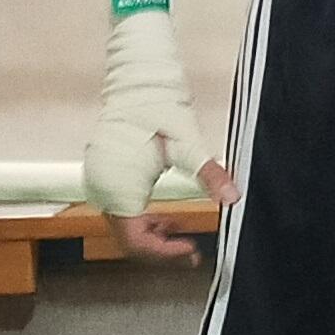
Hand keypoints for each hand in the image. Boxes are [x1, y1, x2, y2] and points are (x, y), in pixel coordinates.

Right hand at [83, 0, 220, 258]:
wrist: (136, 82)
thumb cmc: (160, 110)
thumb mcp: (189, 142)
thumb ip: (209, 173)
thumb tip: (234, 198)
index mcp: (120, 189)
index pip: (137, 241)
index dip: (164, 251)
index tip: (192, 251)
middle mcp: (103, 193)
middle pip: (129, 240)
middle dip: (162, 247)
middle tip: (193, 252)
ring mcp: (100, 186)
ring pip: (125, 227)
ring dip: (154, 234)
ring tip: (184, 233)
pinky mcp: (104, 179)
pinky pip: (121, 211)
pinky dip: (143, 219)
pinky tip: (167, 215)